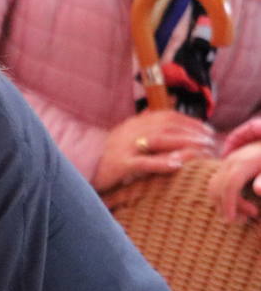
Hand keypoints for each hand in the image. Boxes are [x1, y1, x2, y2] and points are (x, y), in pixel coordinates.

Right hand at [92, 112, 218, 191]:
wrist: (79, 174)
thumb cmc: (105, 162)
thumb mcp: (125, 142)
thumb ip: (144, 133)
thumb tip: (170, 126)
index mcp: (131, 124)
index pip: (166, 116)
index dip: (189, 121)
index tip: (206, 130)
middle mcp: (128, 131)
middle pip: (167, 126)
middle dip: (193, 132)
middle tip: (210, 141)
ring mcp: (123, 147)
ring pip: (160, 140)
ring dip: (184, 144)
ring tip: (201, 150)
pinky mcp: (119, 165)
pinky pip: (144, 162)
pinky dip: (162, 163)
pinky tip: (177, 165)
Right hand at [206, 142, 260, 222]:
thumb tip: (258, 191)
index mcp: (245, 162)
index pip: (230, 184)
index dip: (230, 202)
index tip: (232, 219)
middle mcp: (230, 162)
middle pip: (218, 188)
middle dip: (227, 207)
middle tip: (245, 219)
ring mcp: (224, 165)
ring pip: (213, 188)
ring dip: (223, 205)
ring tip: (241, 216)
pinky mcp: (222, 170)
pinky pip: (214, 187)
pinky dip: (221, 200)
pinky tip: (235, 206)